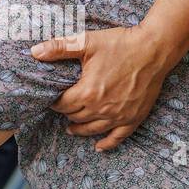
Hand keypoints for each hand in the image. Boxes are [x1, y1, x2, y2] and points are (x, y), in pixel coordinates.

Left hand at [31, 26, 173, 150]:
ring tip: (71, 128)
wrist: (154, 49)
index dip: (55, 103)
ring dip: (79, 130)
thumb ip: (59, 48)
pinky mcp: (134, 117)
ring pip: (92, 130)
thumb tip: (34, 51)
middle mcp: (101, 109)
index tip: (53, 99)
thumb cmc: (121, 44)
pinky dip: (107, 144)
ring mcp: (119, 116)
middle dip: (66, 113)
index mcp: (87, 92)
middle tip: (63, 108)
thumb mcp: (87, 42)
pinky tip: (99, 147)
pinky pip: (118, 137)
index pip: (62, 105)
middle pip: (76, 118)